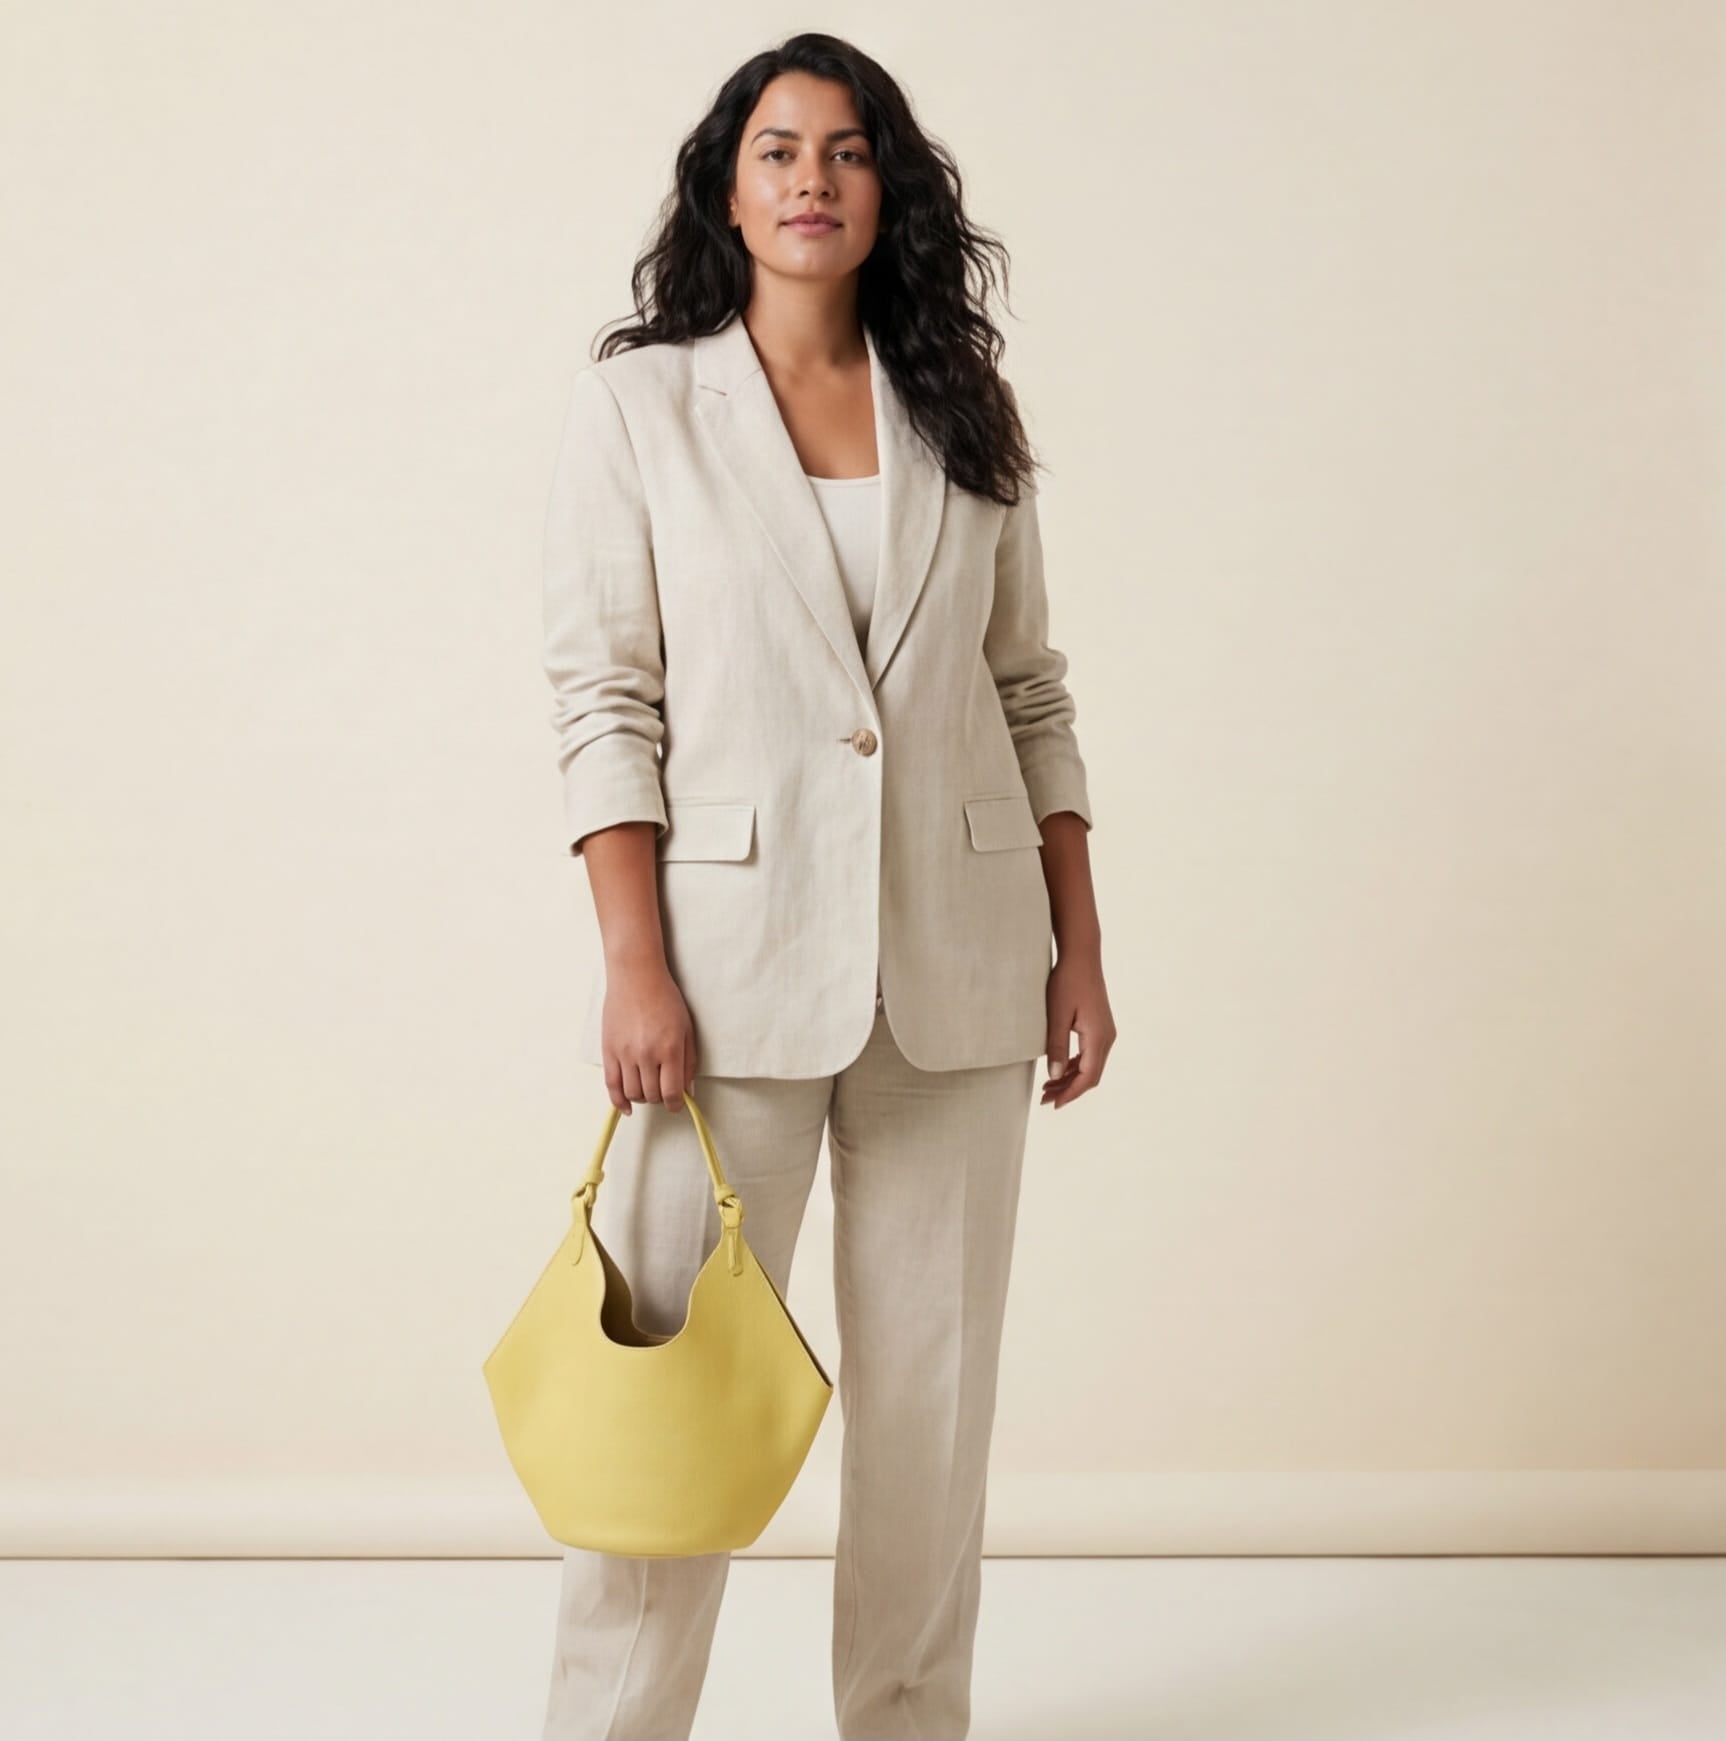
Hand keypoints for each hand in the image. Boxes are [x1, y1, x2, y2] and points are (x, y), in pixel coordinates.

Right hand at [601, 958, 697, 1114]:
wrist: (636, 977)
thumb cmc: (665, 999)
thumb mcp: (686, 1028)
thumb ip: (689, 1062)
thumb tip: (688, 1091)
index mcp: (669, 1049)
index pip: (672, 1093)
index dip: (676, 1105)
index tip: (677, 1104)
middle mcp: (646, 1055)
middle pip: (652, 1095)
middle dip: (660, 1098)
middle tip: (664, 1090)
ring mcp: (625, 1054)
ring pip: (632, 1093)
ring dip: (642, 1097)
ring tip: (648, 1088)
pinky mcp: (608, 1051)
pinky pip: (611, 1085)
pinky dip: (619, 1101)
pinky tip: (627, 1106)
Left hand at [1041, 947, 1114, 1108]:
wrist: (1081, 956)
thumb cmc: (1067, 982)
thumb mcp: (1056, 1015)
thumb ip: (1056, 1047)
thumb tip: (1054, 1077)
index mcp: (1098, 1037)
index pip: (1087, 1077)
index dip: (1070, 1093)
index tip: (1053, 1104)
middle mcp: (1107, 1037)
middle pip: (1091, 1075)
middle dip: (1069, 1090)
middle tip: (1045, 1099)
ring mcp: (1105, 1032)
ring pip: (1091, 1066)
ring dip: (1071, 1078)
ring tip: (1048, 1088)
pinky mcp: (1100, 1026)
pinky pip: (1090, 1054)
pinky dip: (1075, 1066)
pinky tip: (1059, 1069)